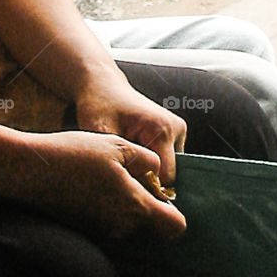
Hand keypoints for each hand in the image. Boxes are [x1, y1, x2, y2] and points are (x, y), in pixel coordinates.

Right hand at [11, 130, 186, 240]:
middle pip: (150, 224)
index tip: (162, 192)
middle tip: (129, 174)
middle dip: (146, 202)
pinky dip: (106, 207)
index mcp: (135, 208)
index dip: (175, 211)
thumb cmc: (75, 155)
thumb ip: (147, 161)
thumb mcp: (119, 146)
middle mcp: (121, 228)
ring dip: (125, 203)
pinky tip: (90, 185)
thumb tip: (156, 174)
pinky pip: (108, 222)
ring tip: (105, 176)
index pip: (175, 227)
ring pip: (128, 222)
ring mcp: (102, 233)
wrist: (30, 171)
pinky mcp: (86, 231)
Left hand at [76, 70, 186, 185]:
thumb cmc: (99, 107)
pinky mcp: (175, 132)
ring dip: (148, 172)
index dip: (145, 188)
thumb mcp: (101, 135)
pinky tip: (132, 157)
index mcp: (162, 130)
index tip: (123, 187)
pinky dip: (150, 164)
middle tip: (121, 174)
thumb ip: (117, 163)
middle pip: (169, 175)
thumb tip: (128, 190)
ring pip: (168, 169)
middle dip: (146, 180)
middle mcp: (176, 129)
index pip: (165, 179)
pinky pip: (166, 160)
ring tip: (125, 162)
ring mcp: (177, 130)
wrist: (103, 86)